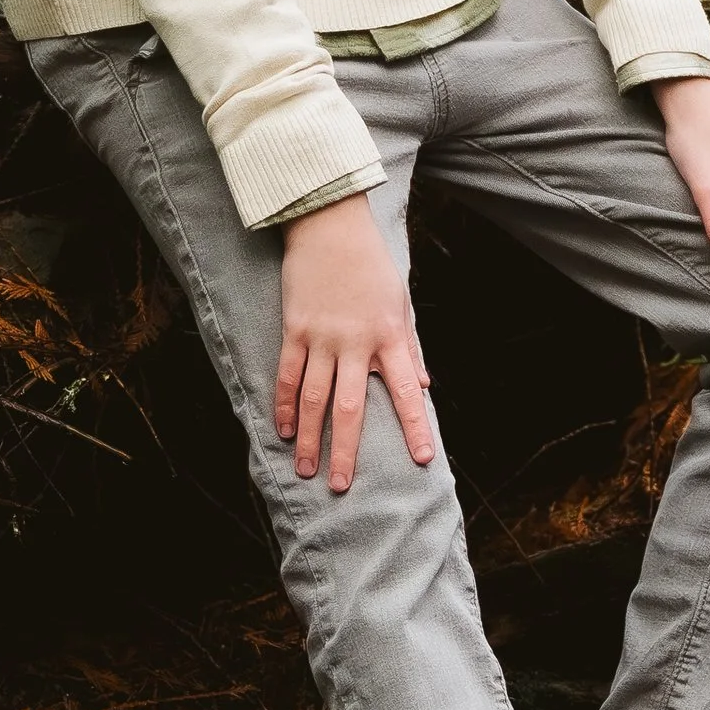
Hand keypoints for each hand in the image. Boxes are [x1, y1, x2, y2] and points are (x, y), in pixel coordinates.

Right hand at [275, 191, 438, 493]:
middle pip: (350, 408)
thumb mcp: (400, 301)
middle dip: (346, 451)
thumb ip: (410, 346)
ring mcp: (323, 337)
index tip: (423, 459)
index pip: (406, 391)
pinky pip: (290, 375)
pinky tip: (285, 430)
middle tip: (340, 487)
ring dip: (310, 438)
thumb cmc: (371, 263)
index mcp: (390, 336)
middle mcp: (357, 342)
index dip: (415, 426)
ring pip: (315, 399)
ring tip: (306, 469)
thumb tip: (424, 384)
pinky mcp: (296, 328)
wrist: (330, 223)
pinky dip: (287, 405)